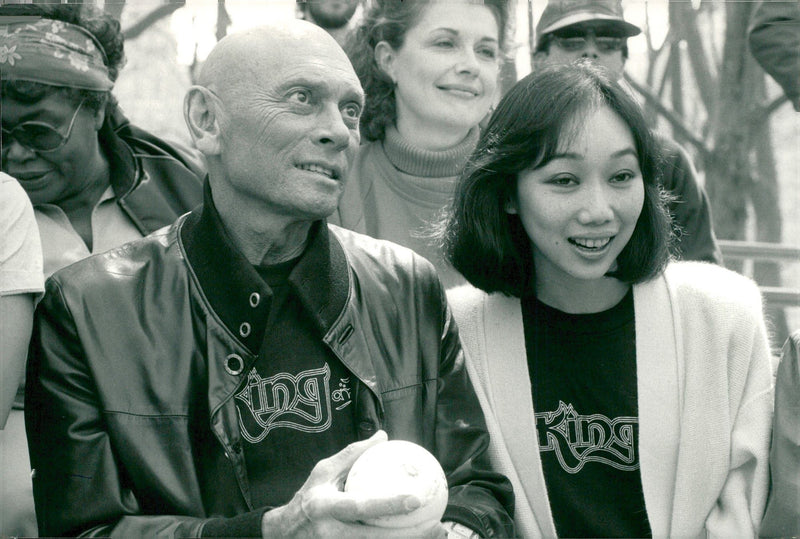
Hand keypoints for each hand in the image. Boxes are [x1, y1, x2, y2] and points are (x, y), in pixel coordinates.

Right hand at [261, 430, 446, 537]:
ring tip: (436, 534)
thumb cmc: (308, 497)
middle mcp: (331, 534)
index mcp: (325, 508)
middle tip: (437, 525)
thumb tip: (383, 436)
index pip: (361, 507)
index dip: (390, 504)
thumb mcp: (323, 471)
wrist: (284, 535)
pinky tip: (417, 538)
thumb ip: (353, 454)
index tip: (416, 498)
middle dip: (411, 536)